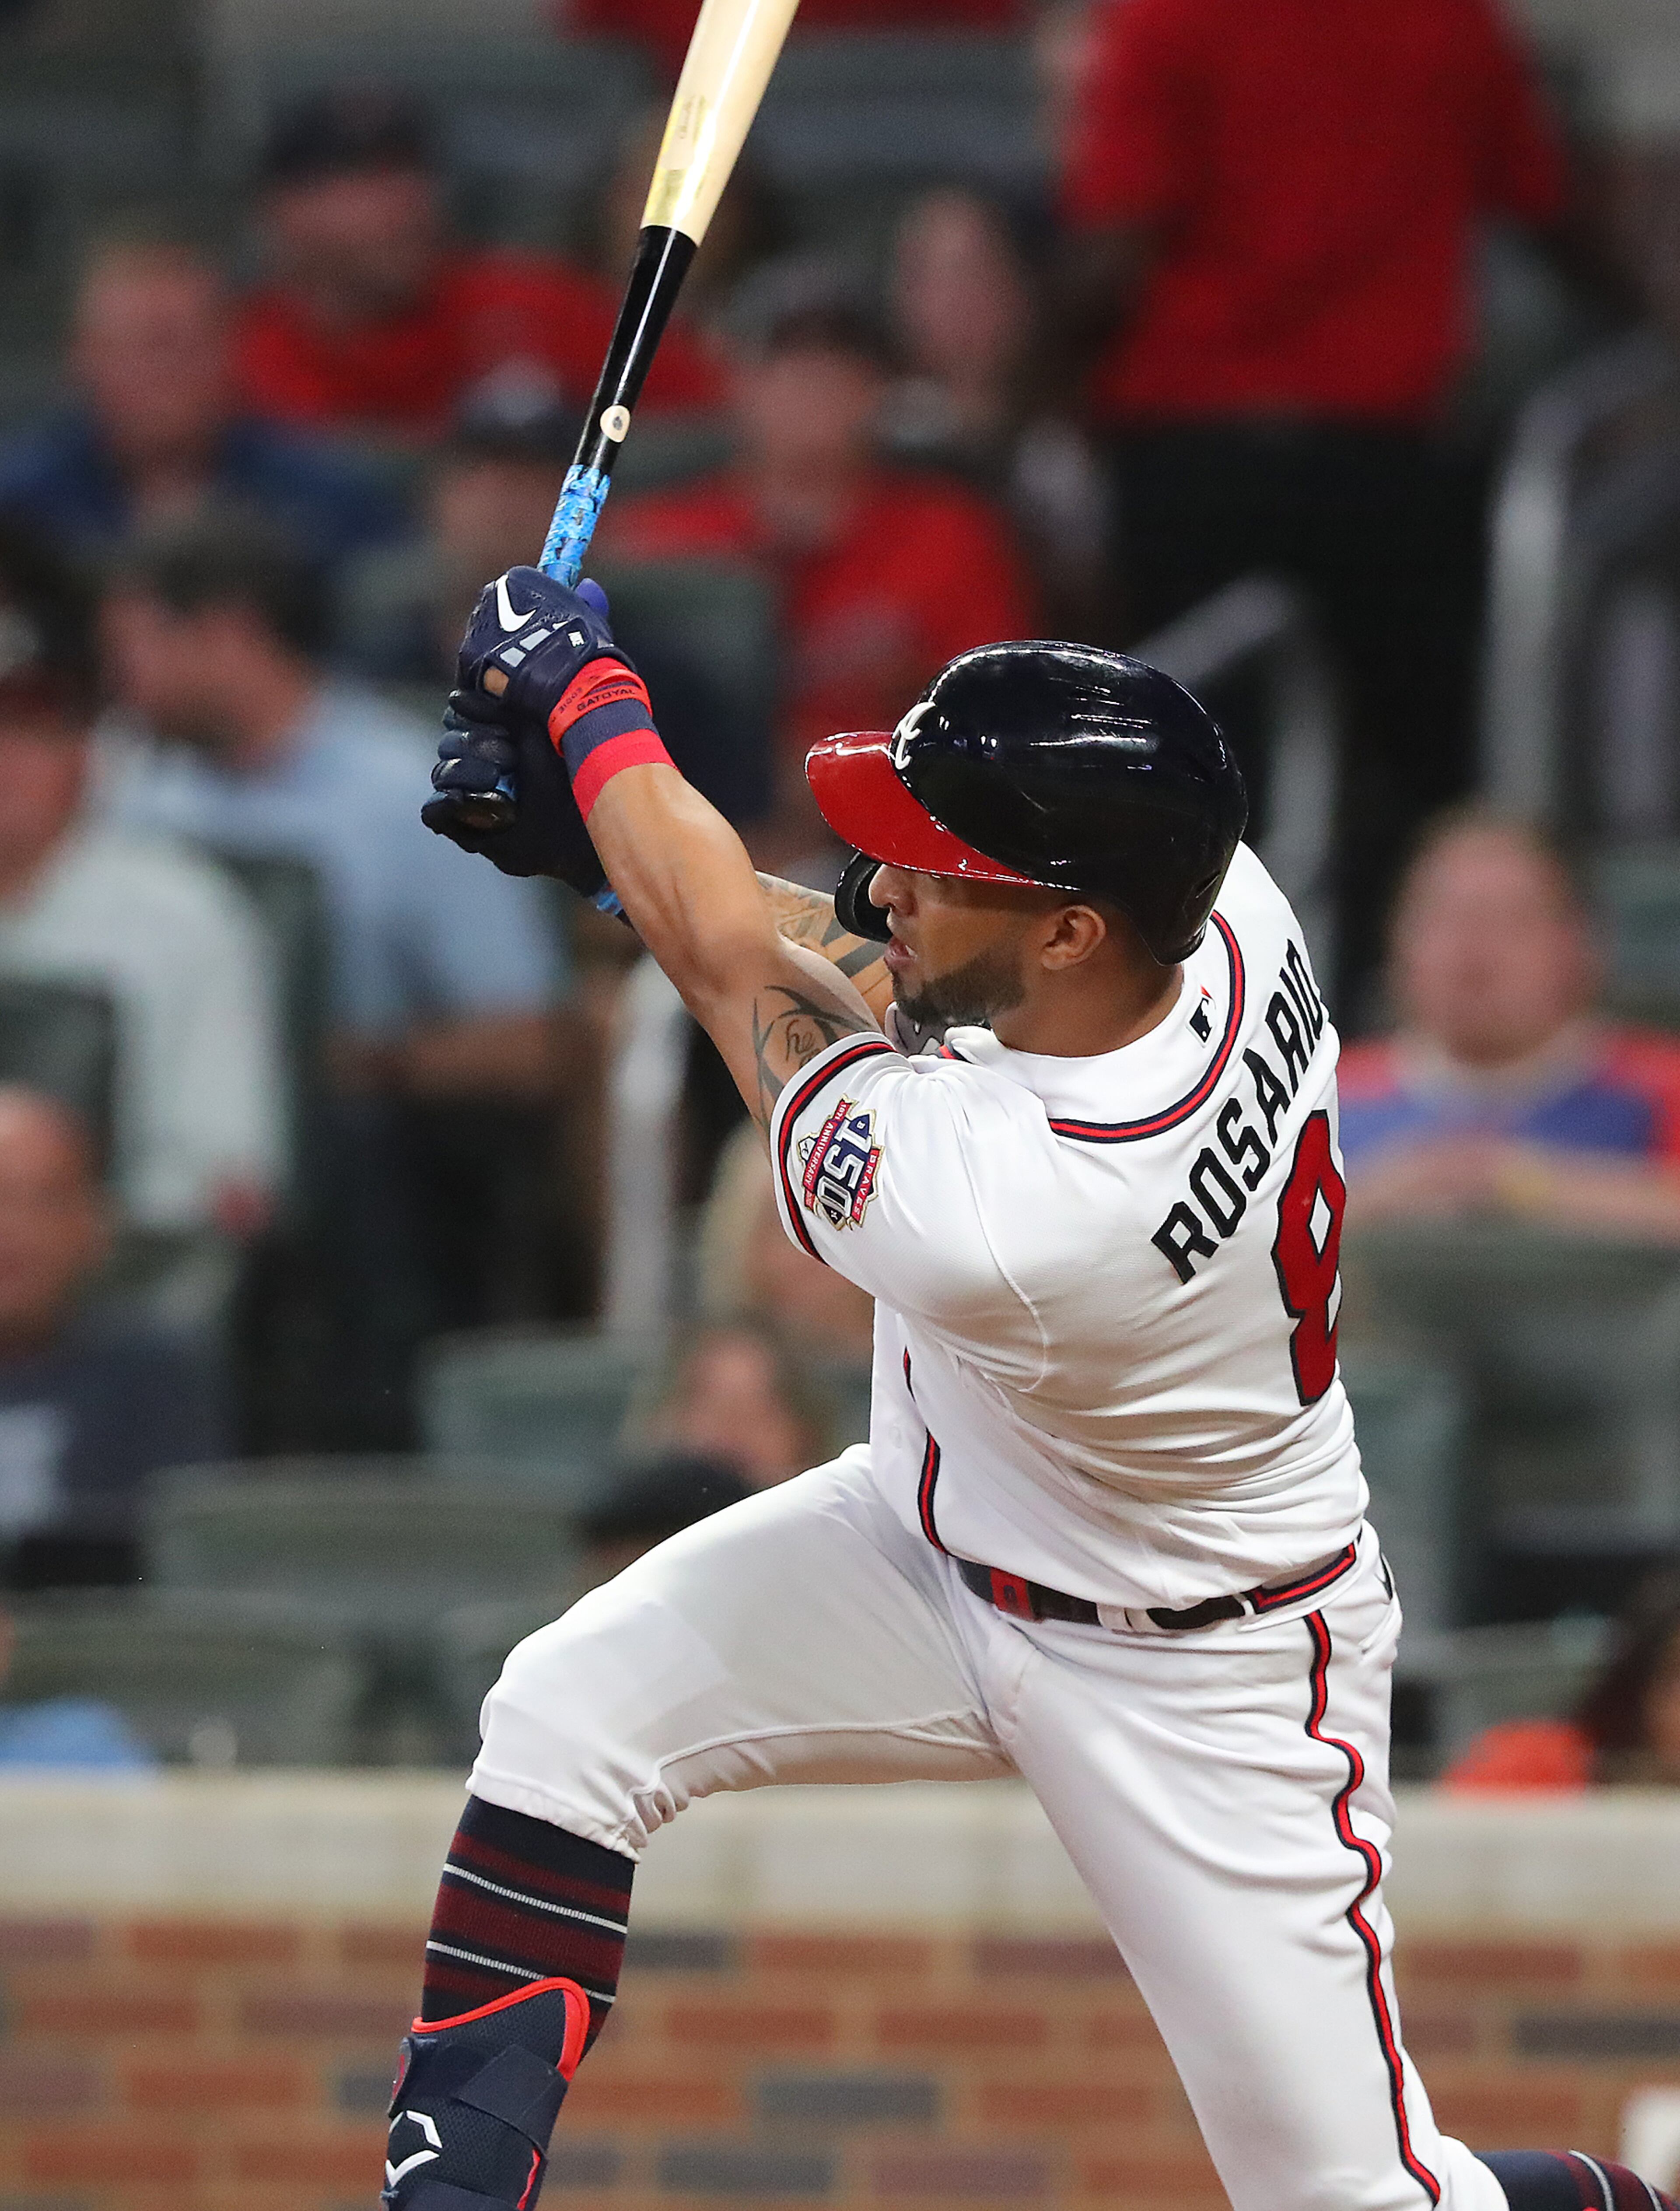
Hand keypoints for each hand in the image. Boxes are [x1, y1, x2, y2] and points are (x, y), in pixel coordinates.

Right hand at [422, 568, 625, 893]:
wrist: (597, 809)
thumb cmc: (591, 748)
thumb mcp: (585, 681)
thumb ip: (583, 629)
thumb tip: (588, 585)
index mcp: (497, 717)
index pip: (466, 698)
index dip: (479, 698)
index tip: (500, 700)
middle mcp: (479, 750)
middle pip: (452, 730)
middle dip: (476, 732)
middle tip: (509, 740)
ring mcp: (469, 787)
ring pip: (445, 765)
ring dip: (474, 766)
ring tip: (508, 770)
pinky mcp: (462, 824)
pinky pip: (436, 810)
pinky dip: (459, 805)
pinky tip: (495, 801)